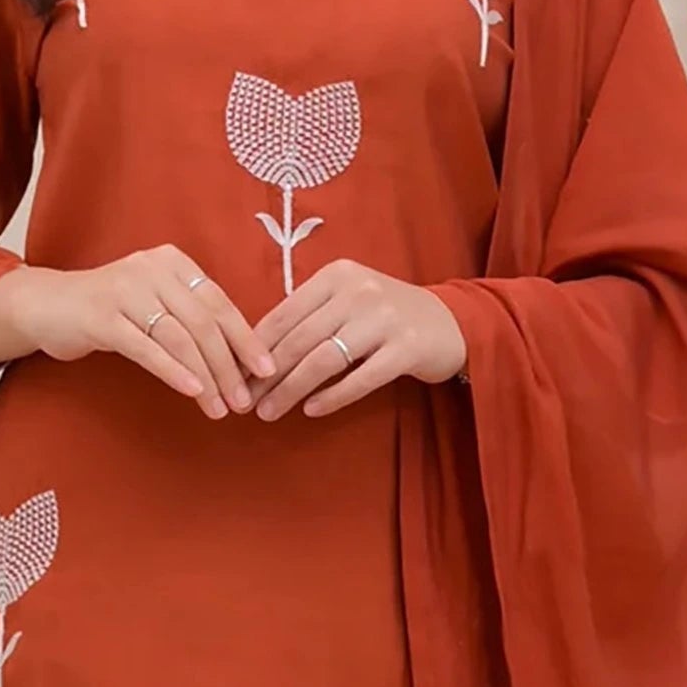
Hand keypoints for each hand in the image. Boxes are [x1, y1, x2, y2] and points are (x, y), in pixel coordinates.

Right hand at [11, 246, 275, 418]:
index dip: (245, 339)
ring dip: (205, 376)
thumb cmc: (111, 309)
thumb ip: (189, 317)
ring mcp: (126, 290)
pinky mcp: (102, 317)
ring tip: (220, 407)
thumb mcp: (154, 302)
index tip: (266, 370)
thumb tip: (239, 358)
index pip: (219, 303)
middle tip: (243, 401)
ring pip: (179, 338)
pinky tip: (193, 392)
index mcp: (173, 261)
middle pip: (203, 322)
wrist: (48, 305)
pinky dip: (174, 371)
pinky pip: (147, 348)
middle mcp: (152, 268)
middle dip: (228, 365)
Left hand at [248, 259, 466, 420]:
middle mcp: (359, 290)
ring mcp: (384, 319)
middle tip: (246, 403)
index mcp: (338, 274)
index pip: (286, 312)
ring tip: (270, 412)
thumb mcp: (349, 300)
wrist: (450, 322)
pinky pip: (359, 378)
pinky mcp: (406, 349)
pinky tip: (311, 410)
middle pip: (300, 339)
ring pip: (324, 360)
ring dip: (291, 390)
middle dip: (268, 376)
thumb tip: (255, 352)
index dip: (257, 347)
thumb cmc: (386, 315)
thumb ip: (310, 316)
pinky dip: (331, 397)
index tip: (235, 375)